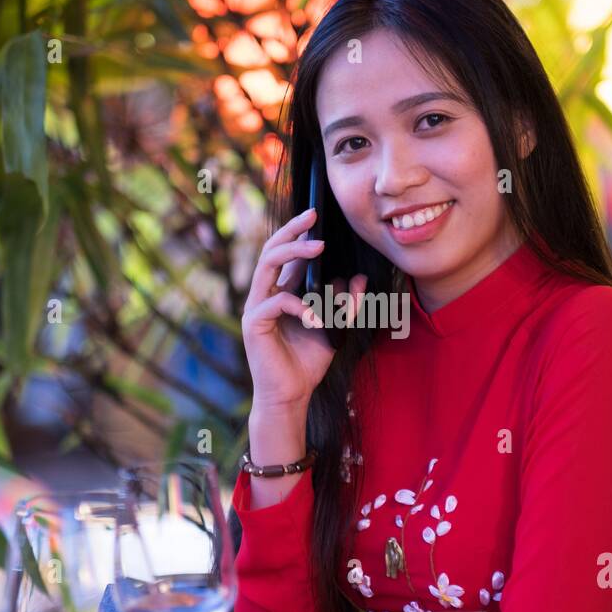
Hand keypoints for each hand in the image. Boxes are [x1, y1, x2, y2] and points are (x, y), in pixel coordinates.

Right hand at [241, 207, 367, 411]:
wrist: (292, 395)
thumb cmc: (308, 362)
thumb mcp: (335, 328)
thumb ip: (345, 304)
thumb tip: (358, 278)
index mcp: (282, 292)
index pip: (285, 254)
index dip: (298, 233)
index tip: (316, 216)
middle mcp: (265, 295)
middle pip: (270, 250)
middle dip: (291, 230)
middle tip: (312, 217)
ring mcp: (256, 308)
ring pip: (267, 266)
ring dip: (293, 252)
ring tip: (318, 248)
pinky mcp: (253, 325)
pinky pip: (274, 302)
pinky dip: (297, 305)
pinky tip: (314, 317)